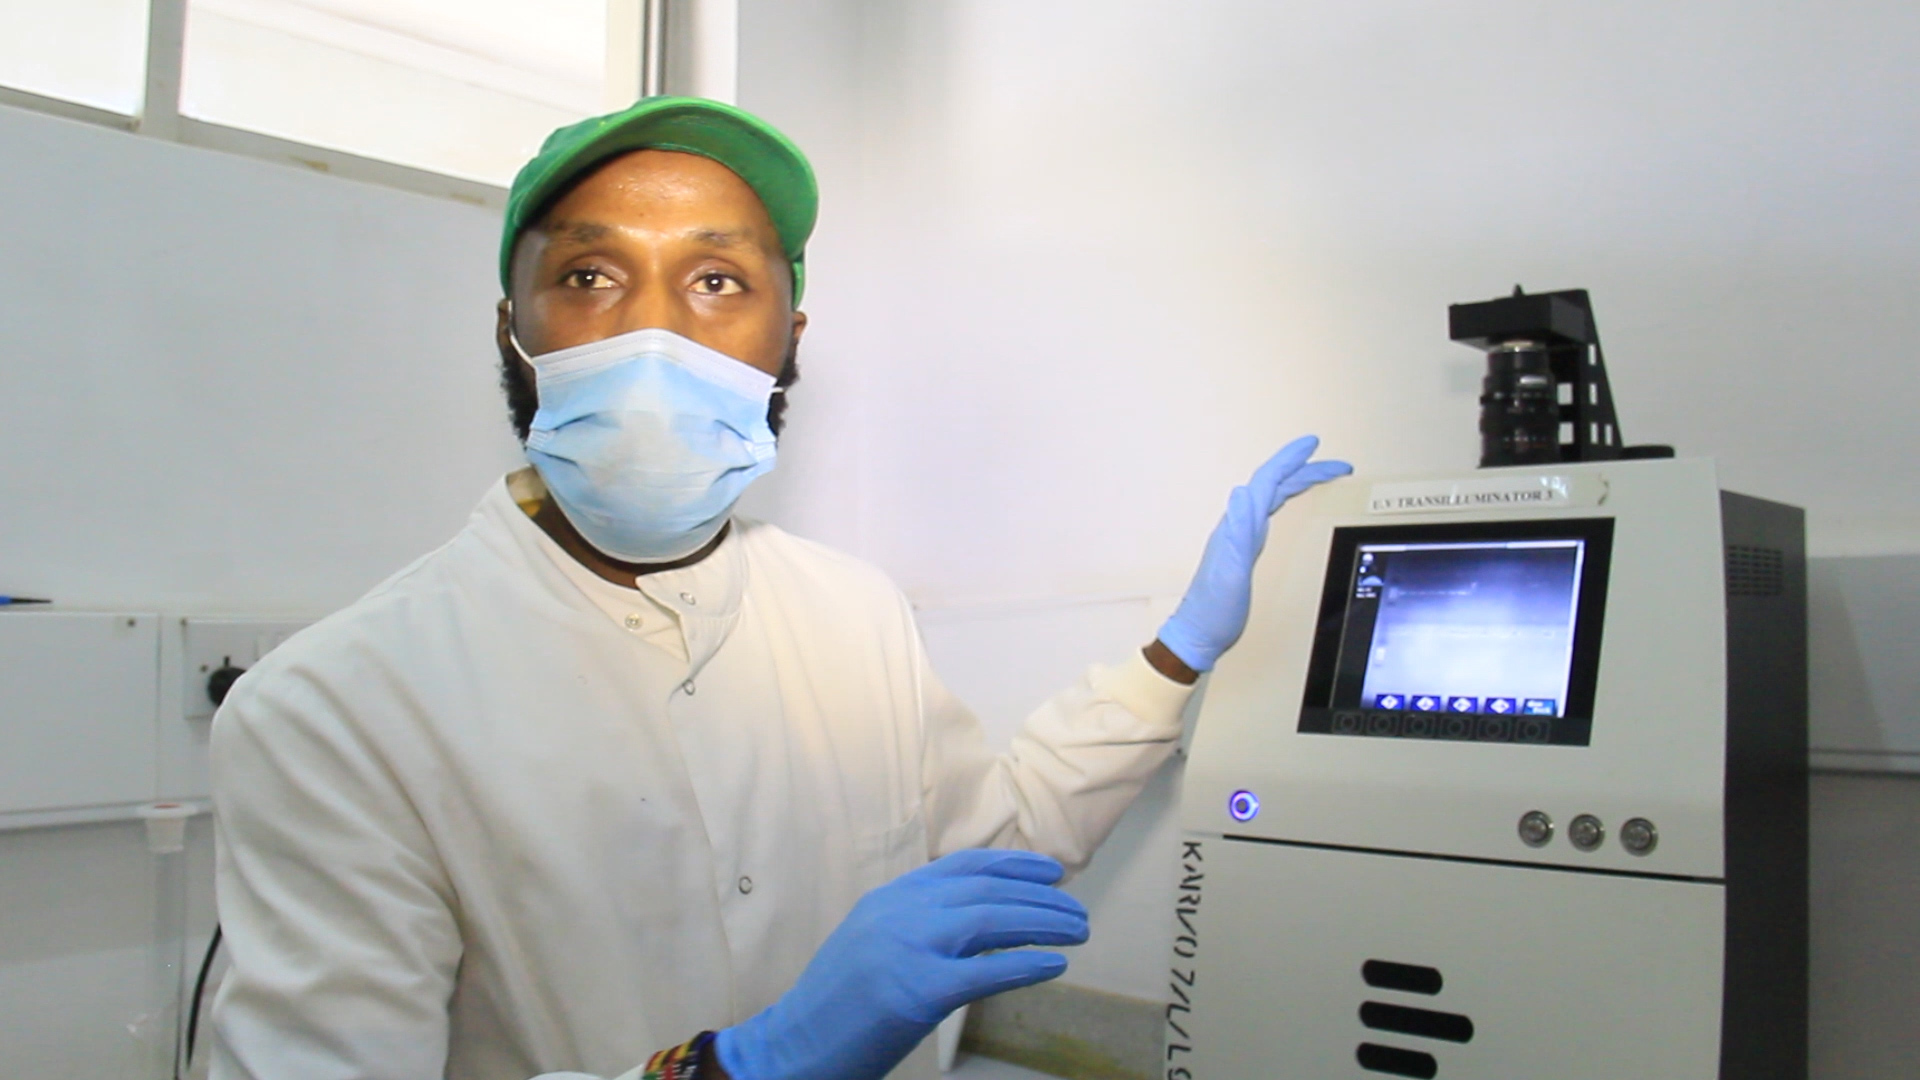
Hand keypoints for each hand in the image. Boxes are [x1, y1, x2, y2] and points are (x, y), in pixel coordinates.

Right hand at [714, 849, 1087, 1079]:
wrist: (793, 1044)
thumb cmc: (837, 1002)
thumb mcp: (874, 939)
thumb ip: (919, 921)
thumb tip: (983, 919)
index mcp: (891, 898)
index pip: (963, 866)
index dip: (1014, 864)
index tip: (1051, 871)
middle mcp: (900, 913)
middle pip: (986, 891)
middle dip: (1040, 898)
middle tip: (1077, 911)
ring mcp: (907, 949)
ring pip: (992, 921)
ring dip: (1043, 924)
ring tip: (1077, 932)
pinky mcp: (918, 992)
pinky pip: (986, 971)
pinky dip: (1026, 964)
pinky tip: (1054, 965)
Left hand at [1156, 435, 1351, 672]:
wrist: (1197, 634)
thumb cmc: (1215, 610)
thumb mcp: (1231, 573)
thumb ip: (1237, 533)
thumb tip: (1241, 492)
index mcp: (1238, 526)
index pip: (1266, 482)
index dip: (1289, 460)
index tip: (1314, 444)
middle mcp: (1238, 526)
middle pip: (1273, 486)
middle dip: (1305, 470)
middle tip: (1338, 465)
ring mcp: (1240, 537)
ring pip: (1272, 498)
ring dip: (1297, 482)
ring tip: (1321, 476)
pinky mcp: (1244, 550)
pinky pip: (1268, 514)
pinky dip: (1285, 502)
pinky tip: (1288, 506)